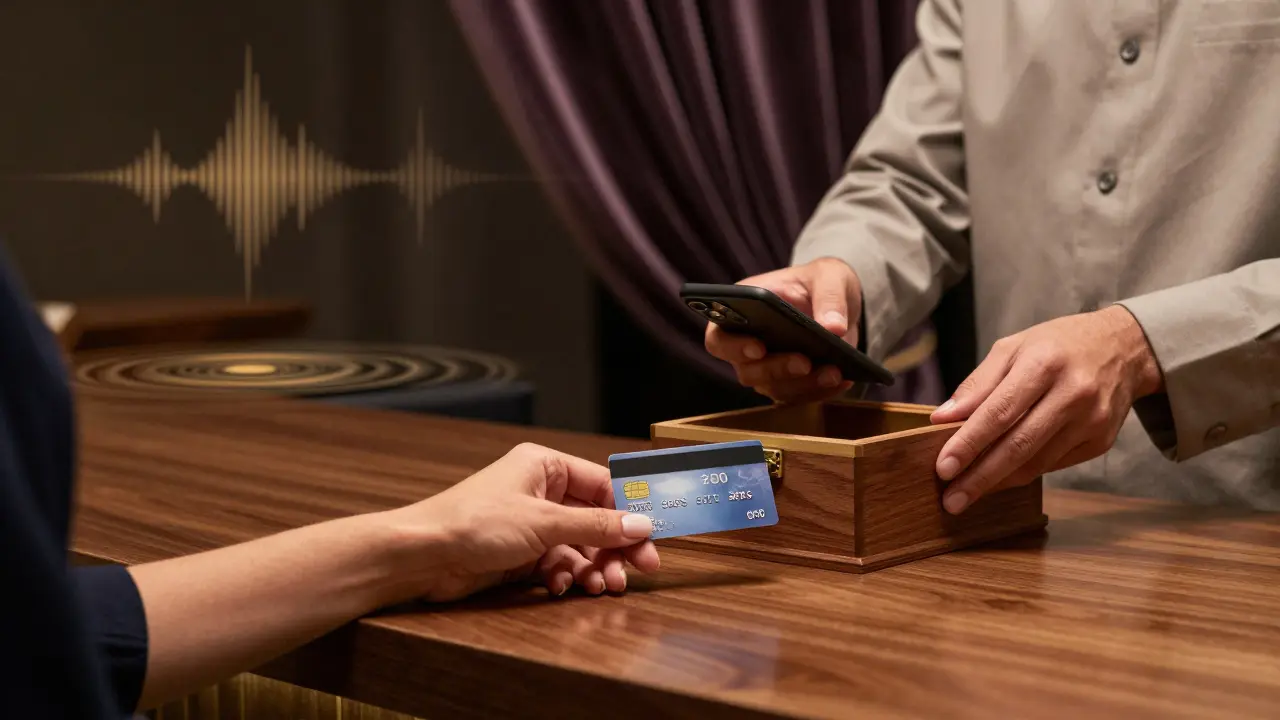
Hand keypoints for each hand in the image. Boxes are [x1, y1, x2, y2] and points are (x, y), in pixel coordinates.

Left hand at [387, 443, 659, 601]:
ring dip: (594, 566)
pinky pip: (557, 563)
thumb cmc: (474, 522)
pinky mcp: (520, 553)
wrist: (422, 555)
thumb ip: (595, 525)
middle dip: (616, 545)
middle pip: (595, 518)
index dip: (630, 509)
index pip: (602, 484)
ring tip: (603, 586)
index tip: (654, 534)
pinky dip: (565, 577)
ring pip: (579, 545)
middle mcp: (539, 491)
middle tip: (642, 569)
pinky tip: (563, 588)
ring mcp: (530, 524)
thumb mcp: (543, 522)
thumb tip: (641, 525)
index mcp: (545, 466)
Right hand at [704, 257, 862, 401]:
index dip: (733, 347)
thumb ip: (830, 296)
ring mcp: (766, 369)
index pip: (719, 338)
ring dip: (804, 384)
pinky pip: (800, 397)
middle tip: (805, 362)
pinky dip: (822, 390)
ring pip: (774, 388)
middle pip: (747, 371)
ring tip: (834, 372)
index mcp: (740, 312)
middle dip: (777, 369)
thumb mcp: (830, 275)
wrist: (838, 306)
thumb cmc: (820, 282)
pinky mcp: (790, 385)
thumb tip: (834, 328)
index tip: (758, 348)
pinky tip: (843, 378)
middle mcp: (746, 346)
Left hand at [929, 305, 1162, 513]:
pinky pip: (1053, 465)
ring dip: (998, 482)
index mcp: (1044, 364)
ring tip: (967, 493)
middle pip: (1018, 446)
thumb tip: (941, 417)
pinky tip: (1001, 477)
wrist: (1123, 347)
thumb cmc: (1057, 345)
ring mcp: (1092, 421)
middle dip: (980, 477)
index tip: (943, 468)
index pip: (999, 412)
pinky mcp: (1101, 441)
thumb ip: (977, 384)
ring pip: (1036, 463)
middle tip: (950, 500)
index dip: (968, 444)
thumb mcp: (1013, 348)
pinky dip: (1024, 473)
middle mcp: (1073, 394)